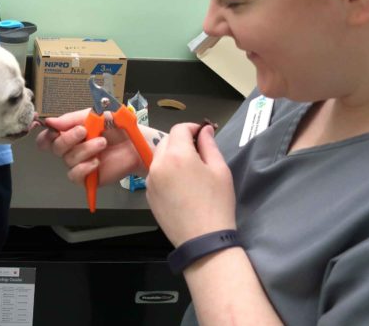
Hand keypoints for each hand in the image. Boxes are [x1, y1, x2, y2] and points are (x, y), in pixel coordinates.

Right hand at [36, 109, 153, 185]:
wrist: (137, 144)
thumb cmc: (117, 128)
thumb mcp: (94, 115)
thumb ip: (71, 119)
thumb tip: (50, 122)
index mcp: (71, 133)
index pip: (48, 138)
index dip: (46, 136)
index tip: (53, 131)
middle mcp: (73, 149)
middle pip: (56, 148)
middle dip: (68, 138)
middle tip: (84, 131)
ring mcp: (80, 163)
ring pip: (68, 160)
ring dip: (85, 150)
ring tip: (102, 143)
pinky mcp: (88, 178)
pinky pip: (75, 175)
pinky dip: (84, 167)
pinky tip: (96, 162)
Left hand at [145, 123, 235, 246]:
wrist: (203, 239)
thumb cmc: (216, 203)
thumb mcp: (220, 170)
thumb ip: (209, 145)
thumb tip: (205, 129)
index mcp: (177, 155)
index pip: (179, 129)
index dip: (192, 128)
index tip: (202, 134)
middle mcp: (158, 164)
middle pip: (166, 141)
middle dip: (181, 141)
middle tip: (198, 153)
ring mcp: (150, 181)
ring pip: (159, 158)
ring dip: (172, 156)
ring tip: (190, 171)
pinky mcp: (148, 195)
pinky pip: (155, 175)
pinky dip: (166, 172)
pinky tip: (180, 186)